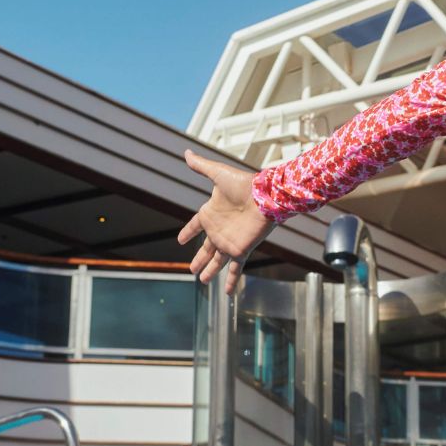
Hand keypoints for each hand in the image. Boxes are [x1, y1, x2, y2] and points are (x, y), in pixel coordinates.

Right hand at [177, 150, 270, 289]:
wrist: (265, 196)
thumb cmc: (243, 184)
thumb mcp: (218, 174)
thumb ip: (201, 167)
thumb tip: (186, 152)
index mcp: (211, 213)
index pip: (195, 225)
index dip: (188, 232)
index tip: (180, 240)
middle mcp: (219, 230)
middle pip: (206, 248)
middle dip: (199, 259)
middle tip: (191, 269)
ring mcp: (229, 241)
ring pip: (216, 261)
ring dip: (209, 271)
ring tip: (201, 281)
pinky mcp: (240, 250)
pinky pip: (234, 268)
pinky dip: (231, 281)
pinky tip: (228, 294)